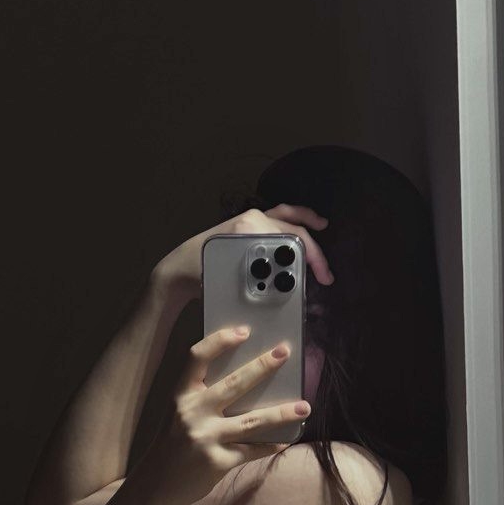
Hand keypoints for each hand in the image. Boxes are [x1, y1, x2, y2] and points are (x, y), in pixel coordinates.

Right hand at [141, 324, 309, 504]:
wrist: (157, 486)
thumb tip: (246, 379)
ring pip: (251, 422)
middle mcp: (191, 413)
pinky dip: (271, 445)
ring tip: (304, 406)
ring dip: (281, 413)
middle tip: (284, 352)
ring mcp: (205, 439)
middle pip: (234, 384)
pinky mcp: (218, 462)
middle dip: (262, 366)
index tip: (244, 330)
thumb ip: (201, 396)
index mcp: (179, 396)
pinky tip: (286, 440)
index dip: (220, 341)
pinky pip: (252, 450)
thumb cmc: (172, 444)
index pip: (197, 358)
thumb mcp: (177, 413)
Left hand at [150, 204, 332, 303]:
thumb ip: (258, 284)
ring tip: (322, 226)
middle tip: (324, 273)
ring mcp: (248, 219)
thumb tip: (286, 289)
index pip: (290, 243)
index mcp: (249, 231)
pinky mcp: (244, 223)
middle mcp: (251, 220)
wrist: (179, 270)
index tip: (321, 279)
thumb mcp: (230, 283)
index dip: (311, 261)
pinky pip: (274, 215)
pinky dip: (291, 216)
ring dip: (306, 223)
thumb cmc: (200, 278)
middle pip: (292, 232)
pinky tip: (304, 221)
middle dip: (312, 253)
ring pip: (286, 217)